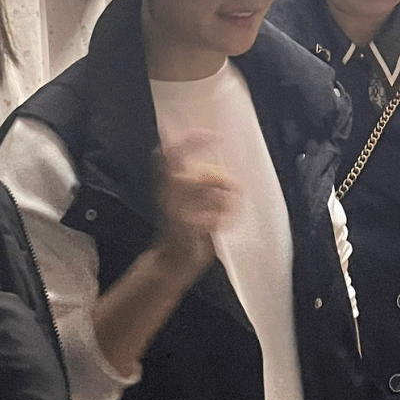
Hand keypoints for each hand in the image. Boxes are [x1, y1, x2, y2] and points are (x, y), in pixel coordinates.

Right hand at [152, 130, 238, 276]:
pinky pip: (213, 218)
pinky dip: (224, 220)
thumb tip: (226, 171)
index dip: (192, 140)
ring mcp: (176, 212)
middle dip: (219, 179)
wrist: (172, 262)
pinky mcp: (186, 229)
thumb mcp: (190, 199)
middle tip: (232, 186)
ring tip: (231, 209)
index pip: (172, 153)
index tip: (215, 137)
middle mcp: (168, 195)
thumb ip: (202, 183)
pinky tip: (223, 224)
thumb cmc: (185, 228)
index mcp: (167, 184)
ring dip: (227, 202)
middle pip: (194, 174)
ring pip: (210, 195)